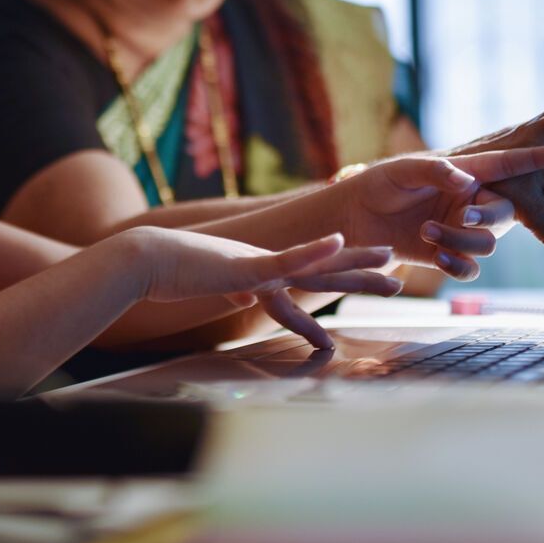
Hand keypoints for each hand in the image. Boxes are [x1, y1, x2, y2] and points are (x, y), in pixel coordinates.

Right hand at [124, 227, 397, 350]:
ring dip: (354, 266)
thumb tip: (244, 301)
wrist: (145, 261)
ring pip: (318, 267)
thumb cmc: (171, 276)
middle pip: (324, 272)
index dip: (339, 278)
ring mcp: (259, 266)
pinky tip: (336, 241)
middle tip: (398, 276)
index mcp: (261, 273)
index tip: (367, 278)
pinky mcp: (245, 268)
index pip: (308, 280)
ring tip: (388, 264)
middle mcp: (266, 265)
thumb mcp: (212, 287)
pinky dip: (312, 252)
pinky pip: (285, 261)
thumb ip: (234, 291)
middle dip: (362, 275)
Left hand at [340, 147, 543, 279]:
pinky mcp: (450, 254)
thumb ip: (435, 170)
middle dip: (487, 217)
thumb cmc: (379, 184)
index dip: (538, 159)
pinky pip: (471, 267)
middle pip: (506, 213)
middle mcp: (472, 201)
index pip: (509, 165)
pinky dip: (459, 266)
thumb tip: (465, 180)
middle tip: (460, 214)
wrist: (354, 220)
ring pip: (488, 243)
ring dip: (462, 240)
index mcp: (467, 172)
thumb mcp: (403, 170)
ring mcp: (463, 229)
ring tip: (426, 231)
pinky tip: (439, 258)